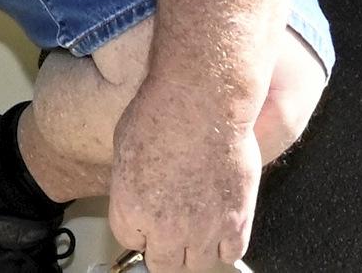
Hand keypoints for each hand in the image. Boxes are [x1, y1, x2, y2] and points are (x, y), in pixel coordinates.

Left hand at [106, 87, 261, 271]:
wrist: (203, 104)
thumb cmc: (162, 113)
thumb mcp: (124, 146)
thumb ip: (131, 182)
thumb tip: (139, 191)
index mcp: (130, 210)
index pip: (129, 241)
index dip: (138, 230)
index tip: (144, 222)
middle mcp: (165, 228)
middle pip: (162, 265)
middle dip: (163, 250)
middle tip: (168, 235)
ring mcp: (203, 229)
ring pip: (197, 265)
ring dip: (194, 252)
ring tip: (195, 233)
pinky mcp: (236, 222)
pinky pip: (231, 254)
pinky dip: (226, 245)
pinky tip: (221, 230)